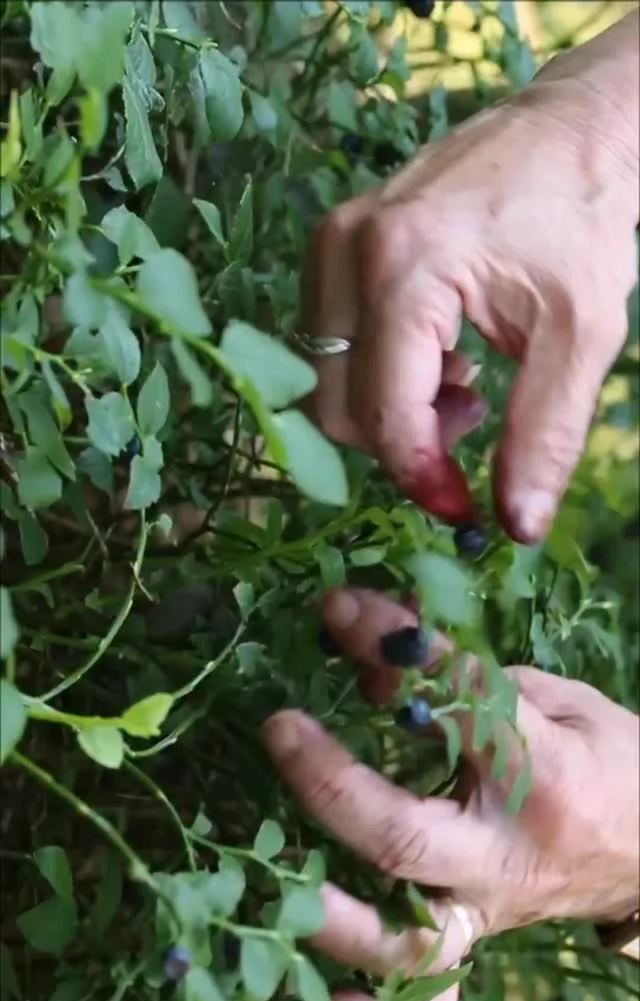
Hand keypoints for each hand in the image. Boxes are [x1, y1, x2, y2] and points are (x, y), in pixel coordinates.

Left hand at [261, 588, 639, 1000]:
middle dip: (333, 784)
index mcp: (543, 775)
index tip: (341, 608)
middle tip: (278, 727)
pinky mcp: (479, 943)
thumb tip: (377, 663)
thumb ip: (475, 686)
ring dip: (329, 916)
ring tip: (257, 875)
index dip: (394, 649)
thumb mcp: (562, 700)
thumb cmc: (610, 760)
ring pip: (403, 943)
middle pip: (404, 838)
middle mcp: (507, 855)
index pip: (455, 707)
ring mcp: (489, 912)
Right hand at [300, 12, 638, 541]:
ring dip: (393, 411)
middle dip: (404, 442)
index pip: (384, 414)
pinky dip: (382, 377)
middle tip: (475, 421)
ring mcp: (331, 246)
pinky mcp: (333, 249)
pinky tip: (442, 356)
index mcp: (403, 268)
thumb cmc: (582, 219)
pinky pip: (332, 349)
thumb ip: (544, 436)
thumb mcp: (580, 335)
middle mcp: (346, 253)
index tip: (465, 509)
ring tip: (465, 384)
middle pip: (337, 408)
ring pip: (328, 383)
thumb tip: (517, 527)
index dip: (421, 478)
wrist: (571, 133)